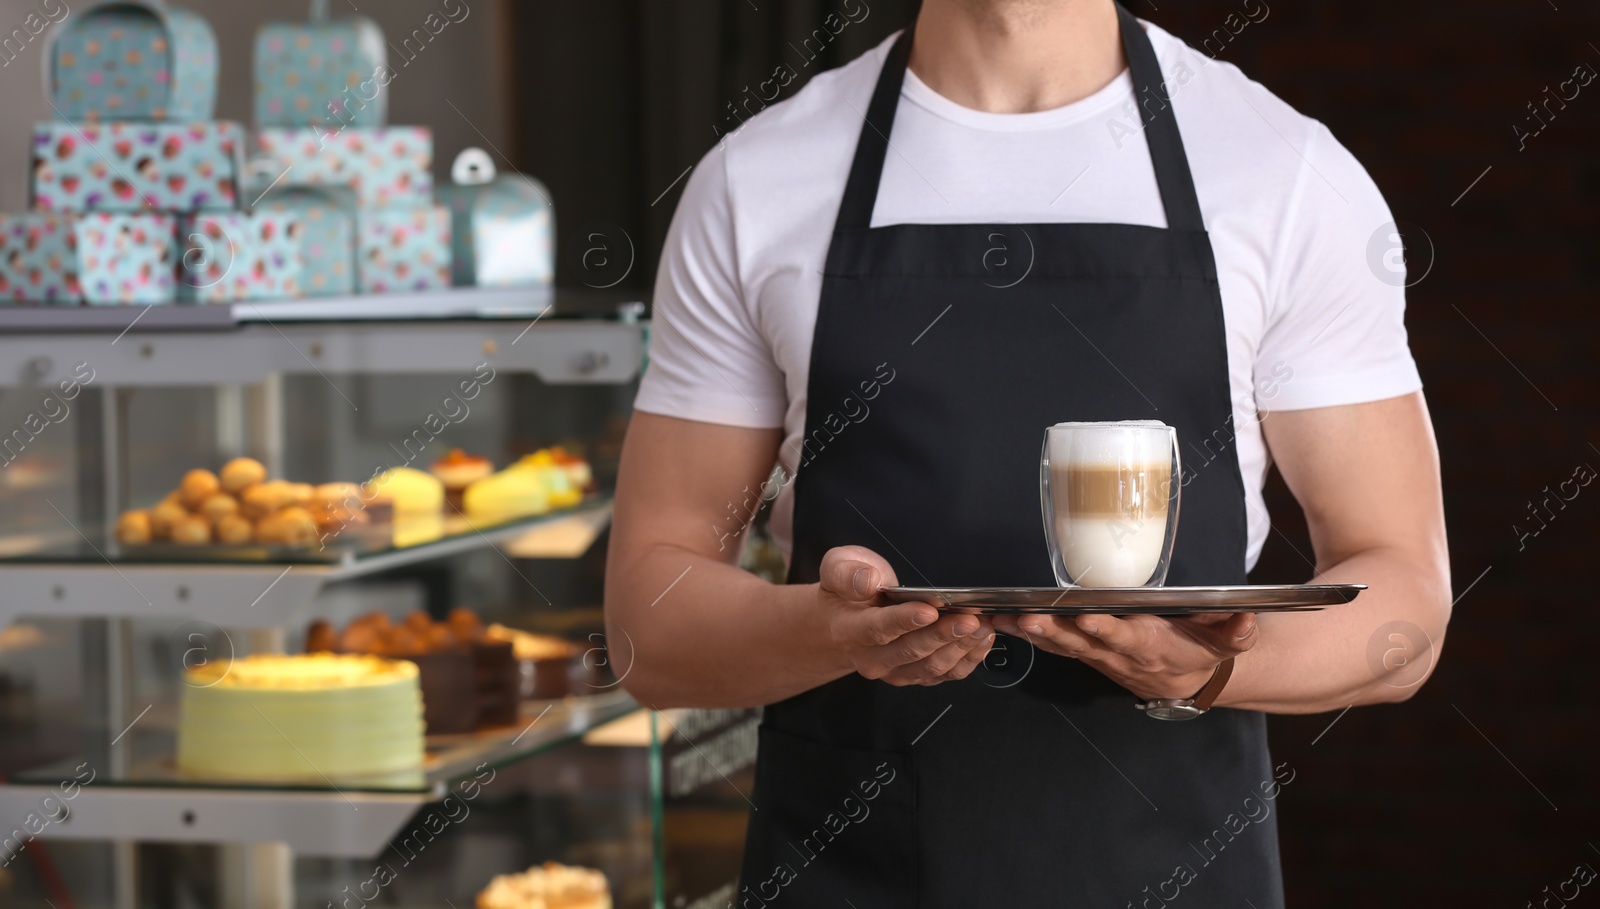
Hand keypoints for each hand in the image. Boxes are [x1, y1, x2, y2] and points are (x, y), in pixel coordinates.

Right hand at [819, 546, 993, 685]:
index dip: (905, 620)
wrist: (842, 622)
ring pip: (931, 666)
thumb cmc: (846, 592)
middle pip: (911, 651)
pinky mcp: (914, 676)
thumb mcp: (837, 567)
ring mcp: (894, 670)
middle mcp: (871, 657)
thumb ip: (847, 572)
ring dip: (960, 647)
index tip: (930, 610)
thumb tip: (867, 581)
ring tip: (981, 626)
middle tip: (969, 618)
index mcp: (850, 630)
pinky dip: (966, 659)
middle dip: (943, 634)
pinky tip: (980, 641)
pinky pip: (944, 674)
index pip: (878, 628)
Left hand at [990, 611, 1257, 700]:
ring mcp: (1099, 656)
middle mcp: (1119, 652)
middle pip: (1083, 642)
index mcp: (1150, 644)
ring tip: (1002, 619)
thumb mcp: (1228, 642)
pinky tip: (1003, 623)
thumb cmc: (1203, 650)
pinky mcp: (1086, 654)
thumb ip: (1236, 630)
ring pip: (1061, 645)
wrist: (1190, 681)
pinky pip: (1054, 646)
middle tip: (1028, 617)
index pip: (1126, 636)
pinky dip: (1029, 636)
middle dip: (1054, 631)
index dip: (1107, 629)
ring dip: (1032, 634)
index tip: (1087, 618)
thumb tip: (1246, 616)